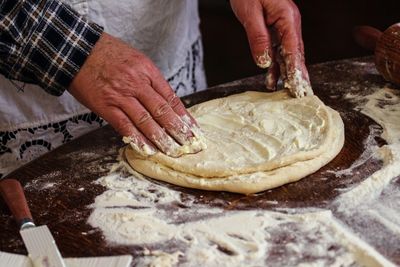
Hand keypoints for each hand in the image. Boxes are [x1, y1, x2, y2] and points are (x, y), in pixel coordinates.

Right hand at [69, 33, 203, 156]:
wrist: (77, 49)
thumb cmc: (108, 54)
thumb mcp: (136, 59)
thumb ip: (150, 80)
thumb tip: (164, 101)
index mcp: (148, 71)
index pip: (171, 98)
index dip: (184, 116)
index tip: (193, 129)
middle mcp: (137, 84)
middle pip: (162, 111)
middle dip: (178, 130)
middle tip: (189, 144)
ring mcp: (121, 96)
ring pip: (146, 120)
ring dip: (161, 138)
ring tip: (172, 151)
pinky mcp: (105, 106)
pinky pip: (124, 125)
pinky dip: (137, 139)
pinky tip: (147, 149)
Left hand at [230, 0, 312, 96]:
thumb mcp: (250, 12)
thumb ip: (258, 37)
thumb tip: (264, 62)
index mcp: (287, 18)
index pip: (293, 49)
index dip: (296, 69)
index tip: (298, 86)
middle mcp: (289, 24)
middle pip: (296, 54)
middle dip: (298, 75)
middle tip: (302, 95)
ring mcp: (283, 26)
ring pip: (287, 55)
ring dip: (287, 74)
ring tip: (288, 93)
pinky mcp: (274, 29)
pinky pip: (277, 50)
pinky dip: (275, 66)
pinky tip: (272, 79)